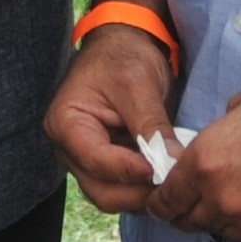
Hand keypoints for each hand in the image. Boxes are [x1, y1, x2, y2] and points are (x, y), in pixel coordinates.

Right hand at [46, 25, 179, 214]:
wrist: (123, 45)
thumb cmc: (123, 56)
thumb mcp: (137, 85)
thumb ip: (151, 125)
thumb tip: (170, 164)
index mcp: (66, 124)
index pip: (97, 161)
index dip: (132, 171)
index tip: (165, 170)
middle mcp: (69, 148)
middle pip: (101, 190)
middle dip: (138, 192)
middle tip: (174, 185)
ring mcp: (86, 159)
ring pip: (112, 196)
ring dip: (143, 195)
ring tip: (174, 182)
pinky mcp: (104, 163)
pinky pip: (122, 188)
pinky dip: (144, 189)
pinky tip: (167, 177)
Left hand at [150, 73, 240, 241]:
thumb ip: (220, 132)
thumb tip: (216, 139)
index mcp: (204, 165)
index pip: (165, 200)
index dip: (161, 202)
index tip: (163, 202)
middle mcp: (223, 200)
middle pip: (189, 223)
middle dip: (187, 215)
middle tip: (194, 207)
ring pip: (225, 234)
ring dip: (224, 222)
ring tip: (238, 205)